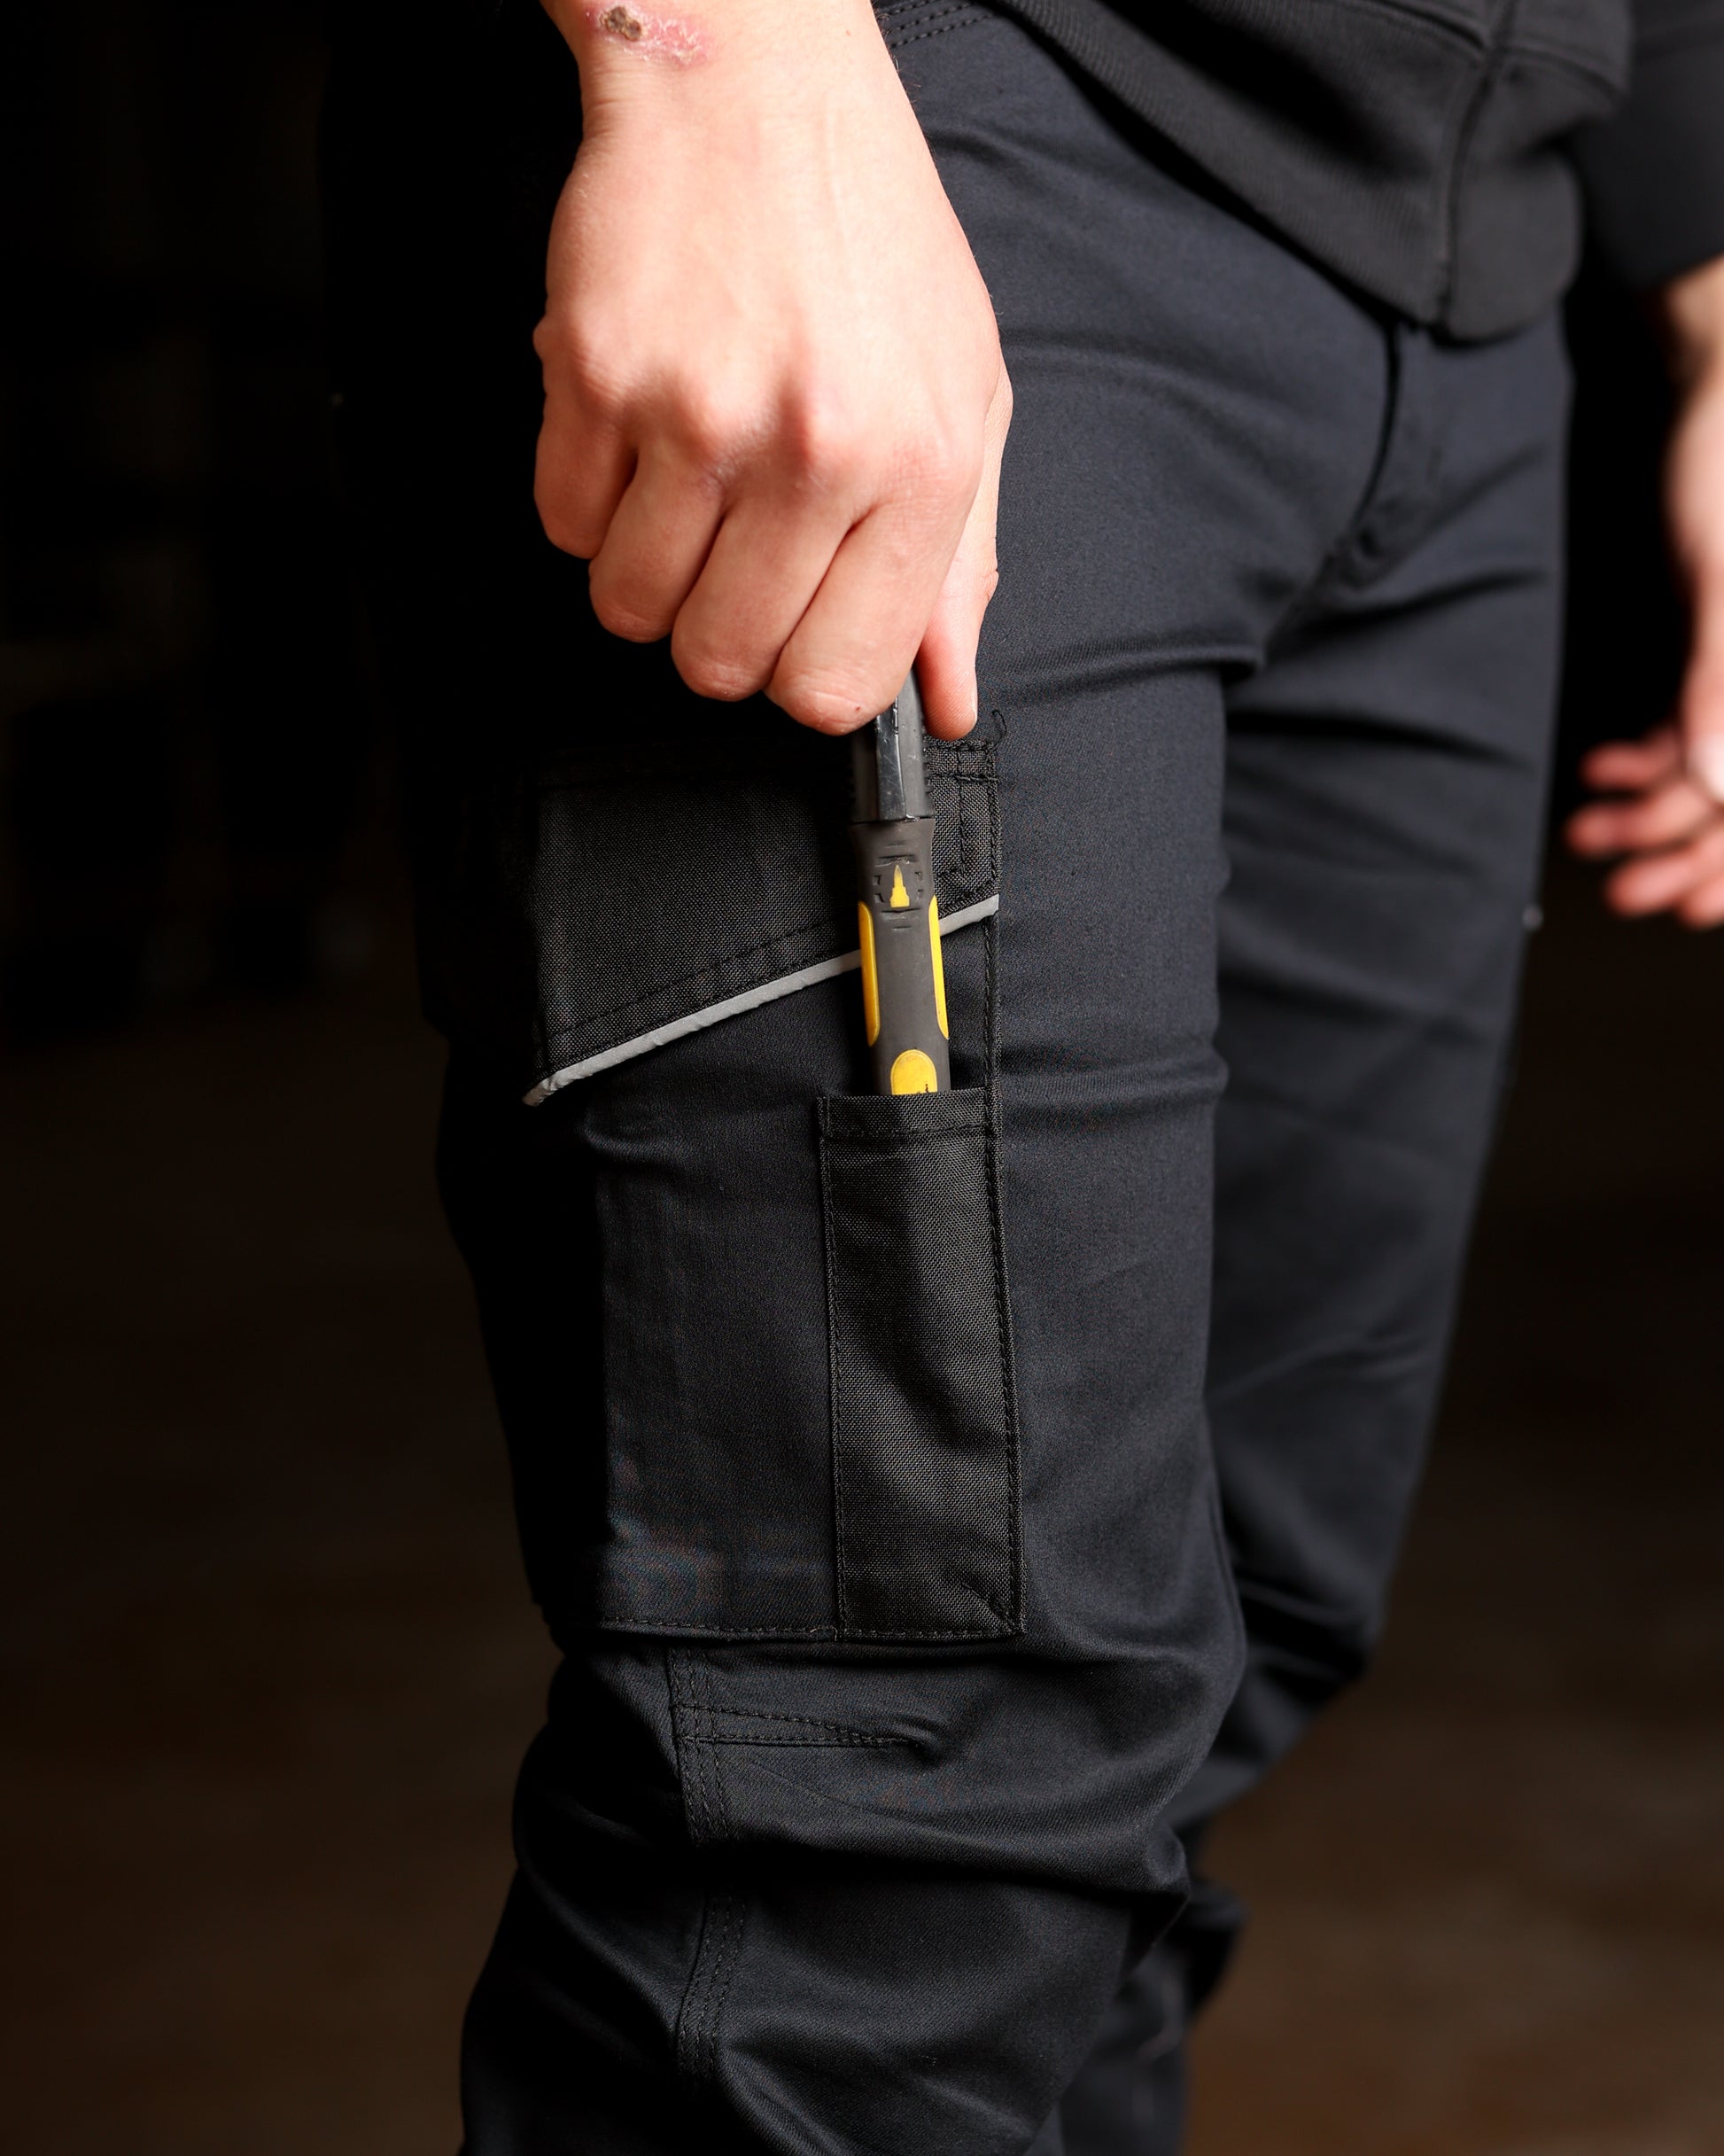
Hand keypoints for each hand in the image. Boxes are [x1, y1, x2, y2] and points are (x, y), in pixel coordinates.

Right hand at [531, 0, 1009, 738]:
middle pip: (720, 663)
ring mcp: (695, 415)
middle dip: (715, 629)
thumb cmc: (865, 238)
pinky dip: (588, 498)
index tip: (796, 634)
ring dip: (645, 567)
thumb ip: (957, 566)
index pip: (836, 684)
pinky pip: (563, 523)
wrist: (755, 82)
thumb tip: (945, 700)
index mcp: (918, 466)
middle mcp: (812, 450)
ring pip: (629, 607)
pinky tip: (637, 427)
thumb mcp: (963, 396)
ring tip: (686, 479)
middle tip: (734, 546)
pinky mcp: (594, 375)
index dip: (804, 679)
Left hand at [1567, 255, 1723, 922]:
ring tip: (1589, 830)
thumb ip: (1721, 685)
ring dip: (1652, 807)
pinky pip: (1695, 726)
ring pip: (1714, 767)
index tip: (1687, 906)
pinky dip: (1650, 754)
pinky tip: (1602, 771)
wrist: (1712, 387)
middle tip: (1621, 886)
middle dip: (1683, 845)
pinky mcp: (1723, 648)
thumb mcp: (1720, 582)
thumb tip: (1719, 785)